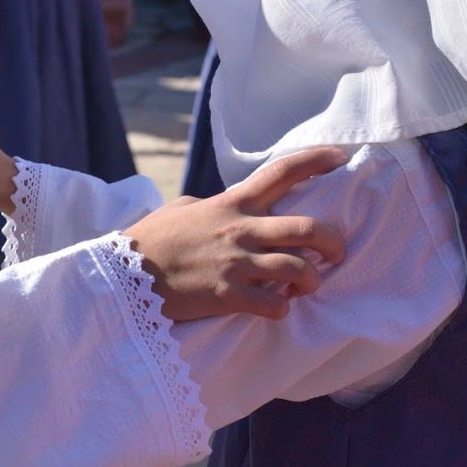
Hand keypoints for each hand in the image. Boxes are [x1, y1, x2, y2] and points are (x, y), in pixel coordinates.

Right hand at [123, 147, 349, 320]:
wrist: (124, 272)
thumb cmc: (152, 239)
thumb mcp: (184, 209)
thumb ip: (213, 206)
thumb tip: (221, 205)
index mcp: (232, 203)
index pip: (282, 171)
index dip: (317, 160)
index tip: (341, 157)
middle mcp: (241, 230)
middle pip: (307, 229)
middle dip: (333, 242)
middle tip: (336, 252)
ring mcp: (237, 264)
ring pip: (298, 270)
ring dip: (311, 280)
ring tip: (307, 286)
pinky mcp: (229, 296)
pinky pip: (274, 306)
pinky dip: (282, 310)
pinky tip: (276, 309)